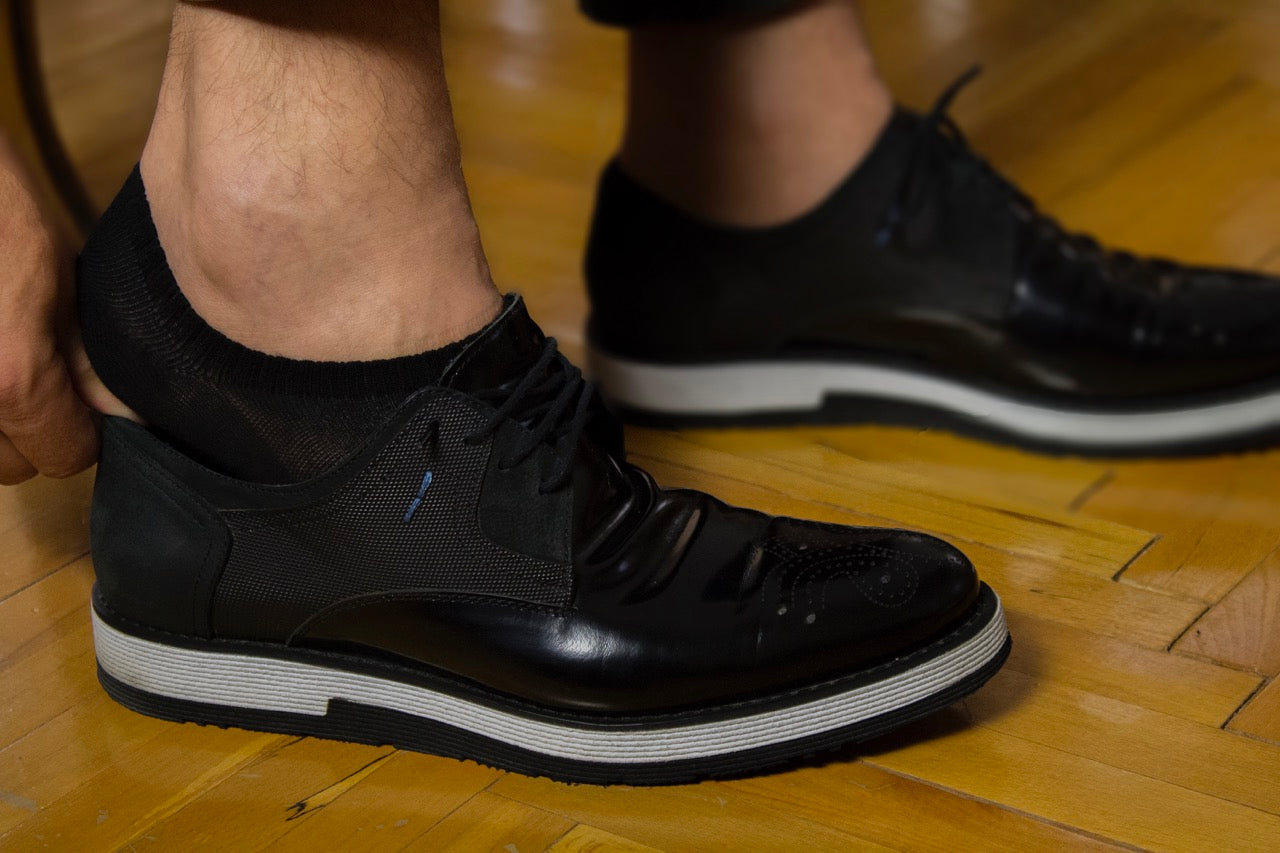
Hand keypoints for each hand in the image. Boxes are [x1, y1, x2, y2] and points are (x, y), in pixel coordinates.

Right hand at [0, 137, 131, 483]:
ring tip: (2, 365)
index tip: (82, 407)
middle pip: (7, 466)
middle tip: (36, 385)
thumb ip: (85, 356)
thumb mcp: (61, 282)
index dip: (81, 432)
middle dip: (28, 434)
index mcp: (10, 380)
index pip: (64, 457)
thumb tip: (120, 407)